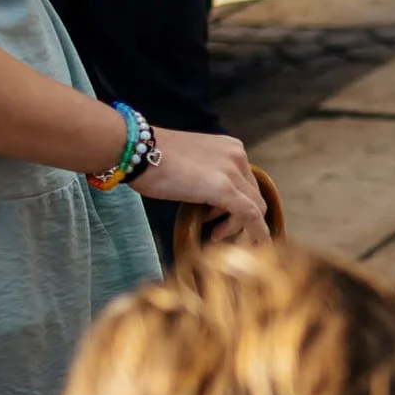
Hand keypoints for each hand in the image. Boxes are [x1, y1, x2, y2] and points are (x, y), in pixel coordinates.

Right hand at [131, 129, 269, 244]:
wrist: (138, 151)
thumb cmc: (152, 158)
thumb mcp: (190, 163)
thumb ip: (207, 176)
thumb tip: (210, 200)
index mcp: (231, 149)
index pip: (246, 182)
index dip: (241, 204)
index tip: (225, 219)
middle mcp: (238, 157)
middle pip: (253, 195)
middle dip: (242, 218)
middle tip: (221, 233)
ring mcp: (233, 172)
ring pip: (255, 207)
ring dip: (238, 226)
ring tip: (214, 234)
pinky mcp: (225, 189)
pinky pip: (250, 214)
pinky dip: (256, 231)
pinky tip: (252, 246)